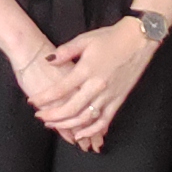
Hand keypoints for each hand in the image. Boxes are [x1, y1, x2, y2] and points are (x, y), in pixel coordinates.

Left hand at [34, 29, 151, 150]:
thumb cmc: (110, 37)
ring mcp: (109, 95)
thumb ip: (65, 52)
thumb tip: (49, 60)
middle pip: (70, 109)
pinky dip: (90, 131)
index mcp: (86, 70)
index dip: (44, 98)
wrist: (139, 40)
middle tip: (40, 116)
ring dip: (67, 125)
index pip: (60, 89)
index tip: (32, 102)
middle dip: (52, 116)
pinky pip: (103, 121)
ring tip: (53, 124)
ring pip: (84, 118)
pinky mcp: (118, 100)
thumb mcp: (84, 39)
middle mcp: (97, 86)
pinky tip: (79, 134)